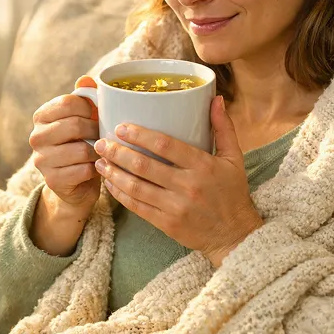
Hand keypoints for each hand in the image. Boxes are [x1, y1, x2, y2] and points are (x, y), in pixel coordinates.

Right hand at [29, 75, 100, 217]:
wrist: (77, 183)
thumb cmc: (83, 143)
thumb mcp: (84, 118)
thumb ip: (86, 97)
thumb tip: (86, 79)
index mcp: (41, 116)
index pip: (68, 102)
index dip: (90, 108)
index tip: (96, 116)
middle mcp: (36, 137)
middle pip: (74, 125)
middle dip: (95, 130)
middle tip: (102, 135)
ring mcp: (41, 159)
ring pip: (81, 149)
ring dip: (97, 151)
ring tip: (99, 152)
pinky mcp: (52, 180)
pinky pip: (83, 170)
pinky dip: (94, 169)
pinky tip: (94, 168)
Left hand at [94, 95, 263, 266]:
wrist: (234, 235)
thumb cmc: (232, 192)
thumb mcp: (234, 158)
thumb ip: (223, 128)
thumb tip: (216, 98)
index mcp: (203, 166)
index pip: (165, 145)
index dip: (140, 135)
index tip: (121, 127)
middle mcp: (188, 186)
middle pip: (144, 165)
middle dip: (117, 152)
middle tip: (100, 142)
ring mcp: (176, 207)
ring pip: (136, 187)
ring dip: (113, 173)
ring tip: (99, 161)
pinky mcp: (167, 224)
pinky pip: (137, 207)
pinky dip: (120, 194)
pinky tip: (109, 183)